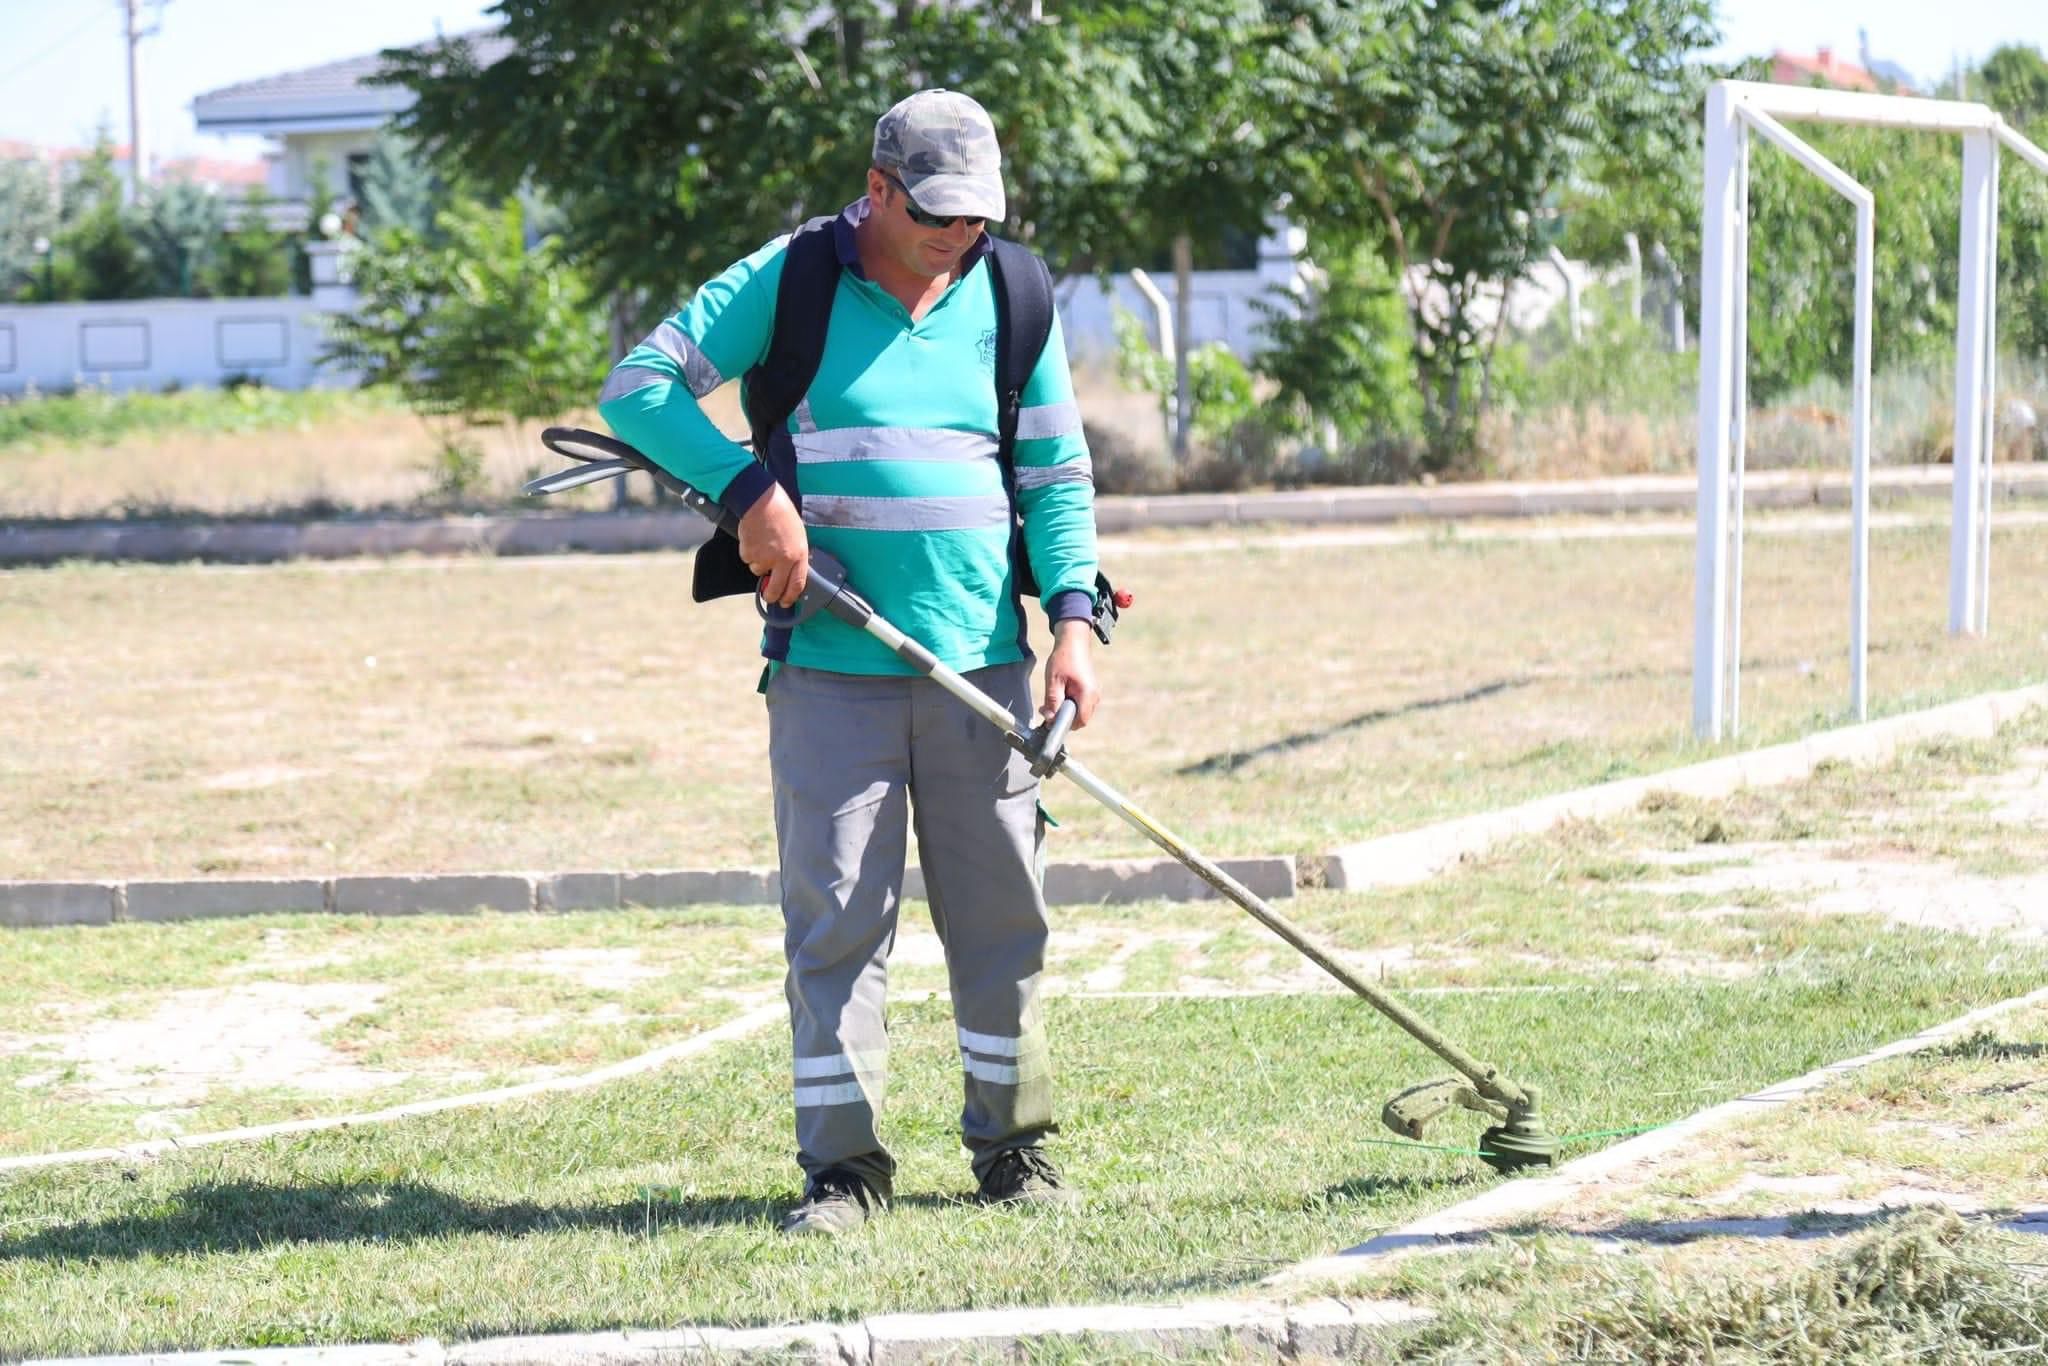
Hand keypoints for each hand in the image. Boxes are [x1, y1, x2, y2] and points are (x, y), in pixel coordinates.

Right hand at [738, 483, 808, 607]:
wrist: (761, 501)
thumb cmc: (781, 514)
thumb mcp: (798, 535)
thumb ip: (795, 555)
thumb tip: (791, 572)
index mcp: (798, 554)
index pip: (797, 584)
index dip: (791, 596)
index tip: (787, 601)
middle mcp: (782, 559)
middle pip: (776, 588)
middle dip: (771, 595)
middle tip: (769, 596)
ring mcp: (765, 558)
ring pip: (759, 571)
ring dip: (759, 563)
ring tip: (763, 543)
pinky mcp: (749, 553)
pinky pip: (749, 560)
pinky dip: (750, 553)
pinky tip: (755, 539)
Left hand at [1041, 620, 1100, 728]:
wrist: (1074, 640)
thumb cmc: (1064, 658)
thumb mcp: (1053, 681)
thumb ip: (1052, 702)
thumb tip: (1050, 720)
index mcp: (1087, 694)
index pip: (1079, 722)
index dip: (1064, 725)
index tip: (1050, 719)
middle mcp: (1094, 696)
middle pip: (1079, 719)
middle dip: (1062, 718)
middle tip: (1046, 708)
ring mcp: (1093, 693)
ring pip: (1078, 712)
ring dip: (1064, 710)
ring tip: (1051, 699)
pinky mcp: (1090, 690)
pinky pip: (1080, 704)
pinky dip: (1068, 703)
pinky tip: (1058, 694)